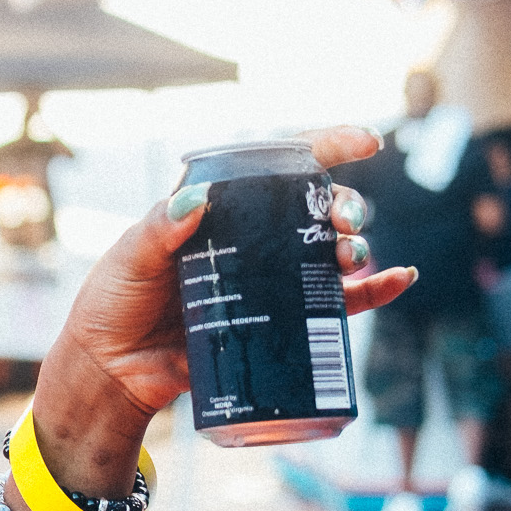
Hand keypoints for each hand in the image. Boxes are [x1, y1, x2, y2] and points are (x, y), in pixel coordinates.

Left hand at [43, 125, 414, 442]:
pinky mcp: (278, 324)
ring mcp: (267, 281)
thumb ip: (159, 231)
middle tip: (345, 218)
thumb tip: (196, 198)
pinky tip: (399, 278)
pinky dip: (373, 292)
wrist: (111, 367)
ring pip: (329, 255)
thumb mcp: (131, 259)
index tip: (366, 142)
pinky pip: (336, 306)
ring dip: (354, 248)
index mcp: (218, 212)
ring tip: (351, 256)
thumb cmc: (114, 302)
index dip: (324, 149)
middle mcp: (250, 241)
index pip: (276, 170)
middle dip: (343, 206)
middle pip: (313, 211)